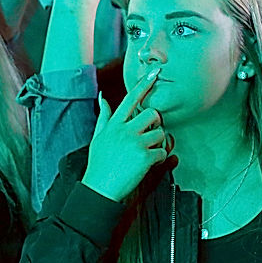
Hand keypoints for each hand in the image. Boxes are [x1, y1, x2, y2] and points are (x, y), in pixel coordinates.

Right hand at [82, 69, 169, 200]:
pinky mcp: (144, 157)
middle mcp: (125, 131)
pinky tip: (150, 164)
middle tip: (151, 136)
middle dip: (156, 124)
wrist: (99, 189)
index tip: (154, 73)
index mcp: (114, 125)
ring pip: (161, 133)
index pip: (130, 99)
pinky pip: (163, 152)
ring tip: (148, 153)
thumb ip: (104, 117)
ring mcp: (135, 143)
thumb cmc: (99, 164)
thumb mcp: (98, 138)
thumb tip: (103, 97)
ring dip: (159, 144)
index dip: (144, 85)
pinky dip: (161, 159)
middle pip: (153, 114)